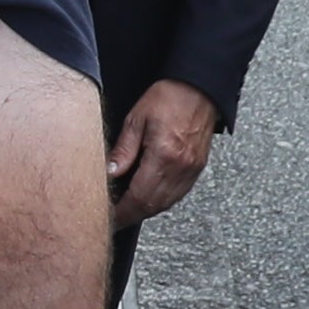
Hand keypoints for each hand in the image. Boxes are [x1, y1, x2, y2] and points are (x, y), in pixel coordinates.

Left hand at [108, 79, 216, 226]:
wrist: (199, 89)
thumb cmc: (168, 98)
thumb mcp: (136, 119)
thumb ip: (123, 149)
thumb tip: (110, 173)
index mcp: (164, 156)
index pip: (140, 196)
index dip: (123, 211)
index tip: (109, 218)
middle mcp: (181, 168)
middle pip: (153, 205)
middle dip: (132, 215)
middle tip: (114, 220)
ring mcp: (192, 170)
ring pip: (167, 203)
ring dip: (146, 211)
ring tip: (126, 212)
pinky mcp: (198, 168)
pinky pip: (178, 194)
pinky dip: (161, 201)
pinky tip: (148, 199)